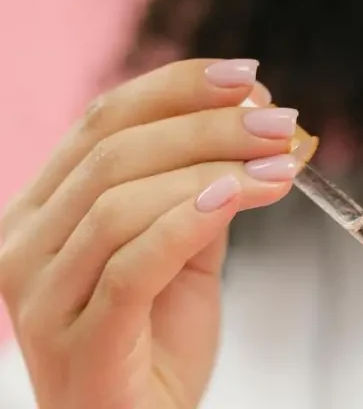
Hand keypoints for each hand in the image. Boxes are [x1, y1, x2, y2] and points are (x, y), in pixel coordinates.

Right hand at [0, 59, 298, 408]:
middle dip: (206, 124)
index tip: (247, 76)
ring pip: (122, 200)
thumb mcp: (183, 252)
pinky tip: (239, 195)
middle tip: (278, 121)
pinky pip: (132, 263)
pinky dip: (189, 220)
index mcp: (41, 210)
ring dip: (213, 168)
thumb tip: (253, 124)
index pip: (102, 122)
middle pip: (114, 152)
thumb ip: (201, 192)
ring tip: (281, 164)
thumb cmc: (157, 342)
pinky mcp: (78, 339)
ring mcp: (41, 295)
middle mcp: (24, 244)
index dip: (176, 88)